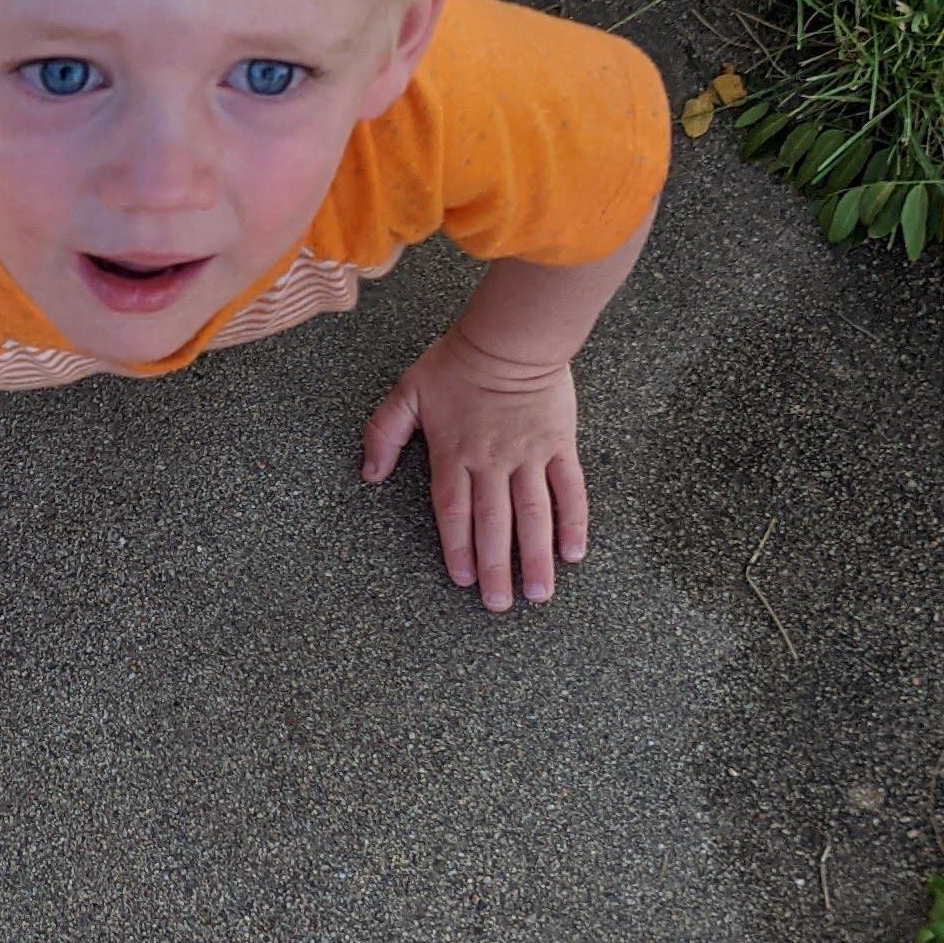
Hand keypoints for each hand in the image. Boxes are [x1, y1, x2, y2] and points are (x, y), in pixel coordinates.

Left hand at [362, 326, 590, 611]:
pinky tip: (573, 553)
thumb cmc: (457, 364)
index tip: (461, 580)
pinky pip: (569, 490)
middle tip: (500, 605)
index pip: (454, 511)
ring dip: (536, 556)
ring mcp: (529, 456)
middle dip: (496, 567)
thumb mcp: (406, 392)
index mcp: (454, 454)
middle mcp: (492, 462)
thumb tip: (369, 473)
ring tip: (539, 593)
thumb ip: (384, 433)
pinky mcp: (559, 446)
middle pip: (494, 523)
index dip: (457, 547)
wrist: (511, 337)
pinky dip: (573, 521)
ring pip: (534, 515)